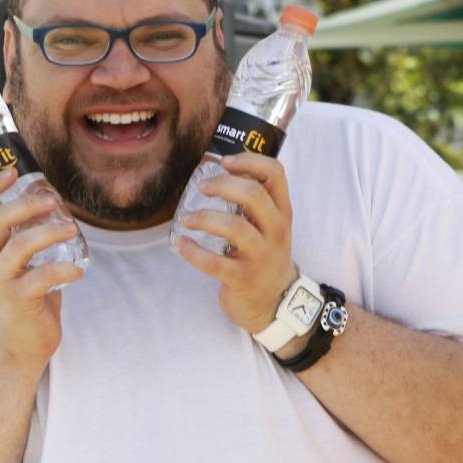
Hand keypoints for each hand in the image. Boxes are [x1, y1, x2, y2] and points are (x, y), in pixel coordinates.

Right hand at [0, 168, 84, 371]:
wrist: (22, 339)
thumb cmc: (25, 290)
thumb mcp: (17, 257)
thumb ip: (24, 230)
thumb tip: (49, 194)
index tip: (12, 171)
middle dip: (27, 204)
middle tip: (53, 200)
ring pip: (20, 246)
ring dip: (50, 232)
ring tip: (73, 228)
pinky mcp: (18, 299)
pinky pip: (42, 278)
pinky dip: (63, 270)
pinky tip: (78, 271)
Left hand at [174, 153, 297, 334]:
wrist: (273, 301)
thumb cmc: (264, 254)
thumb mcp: (270, 225)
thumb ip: (254, 200)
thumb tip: (219, 168)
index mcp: (282, 212)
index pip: (275, 174)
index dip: (249, 161)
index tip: (224, 162)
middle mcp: (276, 231)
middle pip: (253, 195)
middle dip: (222, 185)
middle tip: (202, 187)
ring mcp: (261, 256)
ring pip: (234, 227)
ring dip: (204, 217)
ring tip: (186, 218)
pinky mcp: (243, 278)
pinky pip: (214, 262)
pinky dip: (192, 251)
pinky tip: (180, 243)